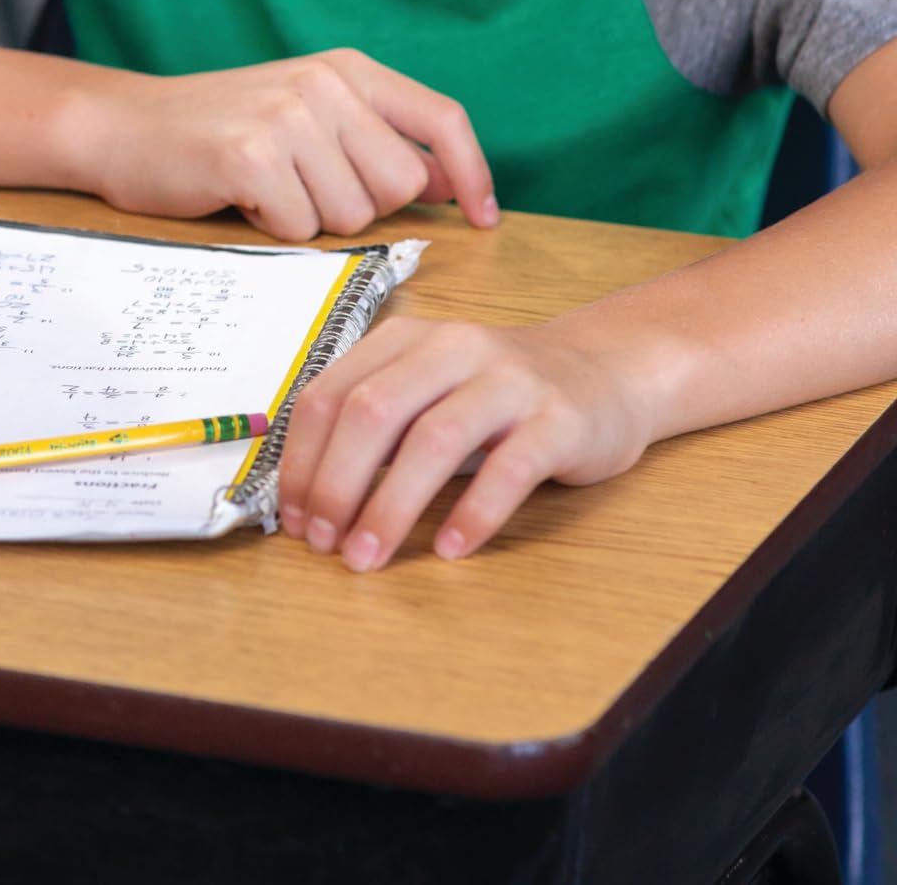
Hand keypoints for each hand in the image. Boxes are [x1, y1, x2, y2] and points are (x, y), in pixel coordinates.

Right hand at [62, 50, 499, 239]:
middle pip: (399, 185)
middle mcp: (323, 83)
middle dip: (361, 208)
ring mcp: (286, 116)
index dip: (473, 173)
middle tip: (305, 190)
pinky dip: (273, 231)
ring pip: (351, 216)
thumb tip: (444, 183)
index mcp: (348, 69)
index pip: (442, 118)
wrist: (123, 127)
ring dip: (311, 222)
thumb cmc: (218, 131)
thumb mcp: (306, 115)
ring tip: (267, 190)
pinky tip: (241, 199)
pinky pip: (300, 229)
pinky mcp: (250, 155)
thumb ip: (373, 140)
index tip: (485, 218)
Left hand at [273, 317, 658, 569]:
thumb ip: (375, 428)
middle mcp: (454, 349)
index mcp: (406, 341)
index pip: (330, 393)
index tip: (293, 518)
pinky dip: (474, 512)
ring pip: (436, 439)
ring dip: (391, 506)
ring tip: (368, 556)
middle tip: (323, 544)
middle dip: (336, 484)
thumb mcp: (427, 392)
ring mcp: (510, 381)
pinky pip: (510, 469)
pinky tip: (450, 549)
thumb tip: (308, 499)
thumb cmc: (495, 397)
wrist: (603, 373)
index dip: (301, 460)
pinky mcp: (559, 420)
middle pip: (373, 412)